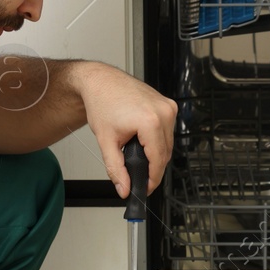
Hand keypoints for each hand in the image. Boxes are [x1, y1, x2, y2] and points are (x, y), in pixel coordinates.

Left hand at [79, 64, 179, 197]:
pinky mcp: (168, 104)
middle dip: (153, 167)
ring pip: (168, 143)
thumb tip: (124, 188)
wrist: (100, 81)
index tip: (145, 187)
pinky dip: (158, 140)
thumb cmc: (102, 103)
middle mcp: (164, 112)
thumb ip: (116, 169)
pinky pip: (168, 131)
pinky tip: (144, 140)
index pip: (158, 160)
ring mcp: (168, 106)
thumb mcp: (106, 141)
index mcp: (150, 121)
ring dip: (156, 153)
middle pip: (165, 153)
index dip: (152, 178)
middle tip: (138, 175)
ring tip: (138, 155)